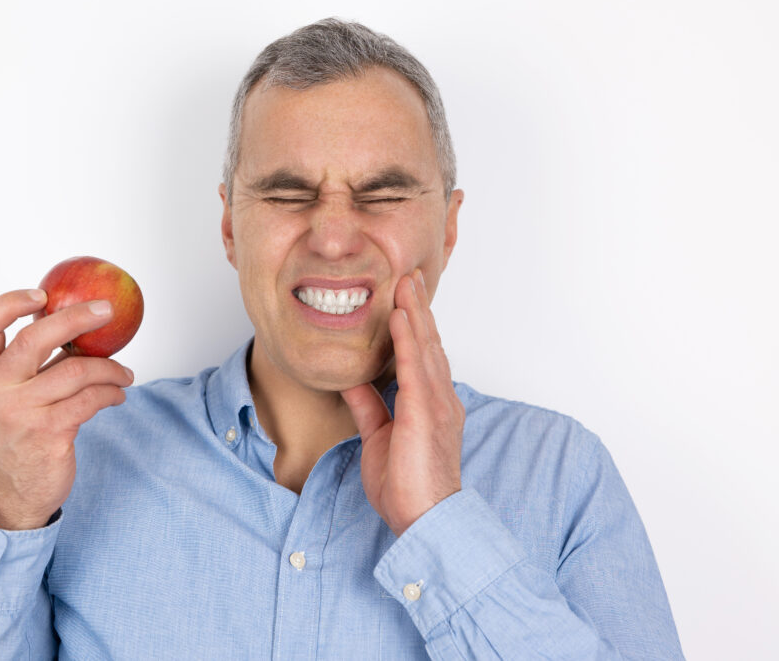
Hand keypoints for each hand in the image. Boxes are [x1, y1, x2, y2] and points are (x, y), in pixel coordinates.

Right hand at [0, 289, 134, 529]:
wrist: (12, 494)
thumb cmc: (16, 437)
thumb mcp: (8, 398)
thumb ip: (28, 365)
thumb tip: (72, 324)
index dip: (9, 303)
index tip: (43, 295)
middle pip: (35, 338)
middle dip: (76, 318)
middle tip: (106, 311)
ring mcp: (21, 413)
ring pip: (75, 371)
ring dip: (109, 368)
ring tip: (124, 374)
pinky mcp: (48, 434)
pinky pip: (89, 400)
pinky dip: (110, 393)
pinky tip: (118, 395)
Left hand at [341, 269, 464, 536]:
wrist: (424, 519)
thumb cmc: (407, 487)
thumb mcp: (379, 437)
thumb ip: (369, 407)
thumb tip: (353, 382)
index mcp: (430, 405)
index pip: (422, 355)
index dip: (414, 325)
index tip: (403, 298)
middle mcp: (439, 398)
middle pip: (428, 342)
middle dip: (417, 307)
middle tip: (408, 274)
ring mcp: (436, 404)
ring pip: (425, 346)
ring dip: (415, 311)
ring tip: (405, 281)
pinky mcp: (425, 412)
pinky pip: (415, 366)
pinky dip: (409, 338)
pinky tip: (401, 315)